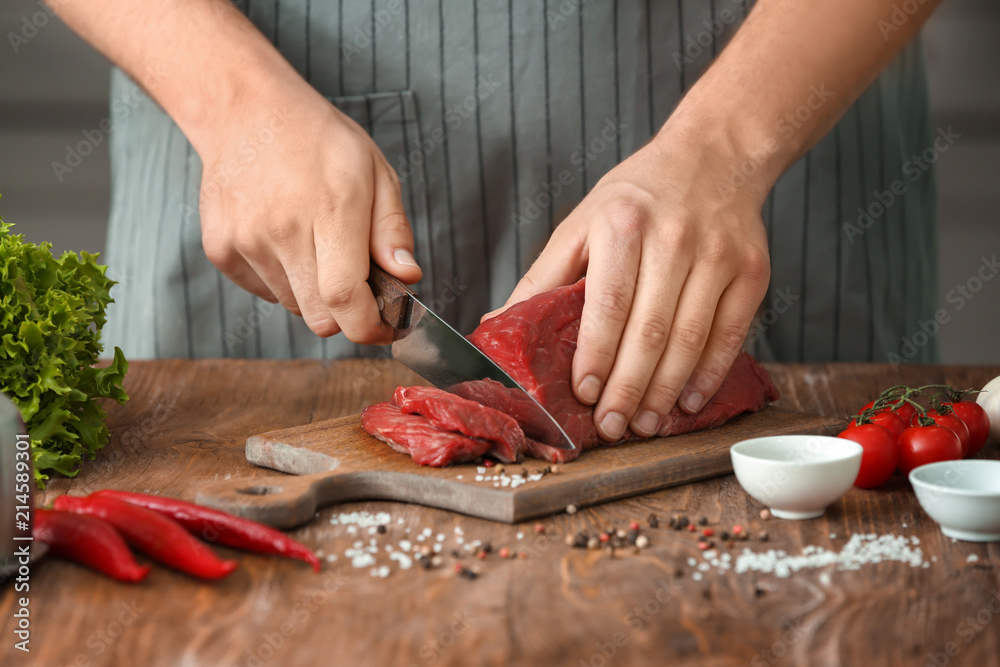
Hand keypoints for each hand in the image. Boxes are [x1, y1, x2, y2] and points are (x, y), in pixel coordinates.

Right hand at [197, 79, 420, 343]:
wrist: (244, 109)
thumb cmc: (318, 139)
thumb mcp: (375, 172)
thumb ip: (392, 230)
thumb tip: (407, 277)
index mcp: (330, 210)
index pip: (345, 299)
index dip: (371, 328)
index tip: (388, 328)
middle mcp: (283, 230)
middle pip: (321, 318)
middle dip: (348, 313)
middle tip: (358, 283)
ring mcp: (245, 241)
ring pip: (293, 306)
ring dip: (314, 292)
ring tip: (315, 243)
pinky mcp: (220, 248)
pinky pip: (264, 291)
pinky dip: (283, 280)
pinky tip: (284, 239)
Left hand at [496, 121, 769, 439]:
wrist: (714, 156)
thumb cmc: (637, 195)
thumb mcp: (582, 222)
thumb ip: (543, 275)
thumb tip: (496, 324)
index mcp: (623, 224)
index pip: (608, 303)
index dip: (596, 354)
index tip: (583, 393)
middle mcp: (674, 239)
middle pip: (649, 330)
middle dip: (628, 388)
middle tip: (612, 425)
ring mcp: (718, 256)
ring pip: (690, 340)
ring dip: (665, 391)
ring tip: (646, 424)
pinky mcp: (752, 272)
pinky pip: (730, 336)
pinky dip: (708, 375)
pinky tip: (686, 401)